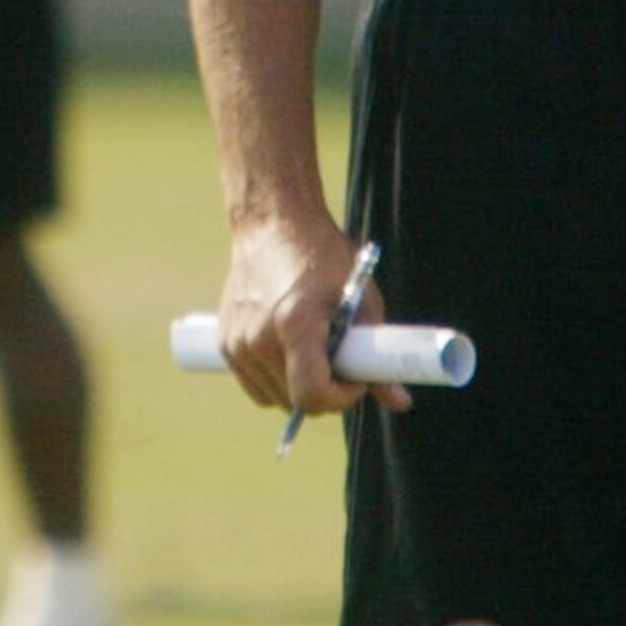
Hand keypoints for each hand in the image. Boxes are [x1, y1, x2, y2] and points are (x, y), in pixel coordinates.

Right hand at [217, 208, 410, 422]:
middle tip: (339, 361)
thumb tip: (400, 402)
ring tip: (314, 352)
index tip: (354, 378)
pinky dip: (275, 380)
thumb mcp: (359, 298)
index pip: (311, 395)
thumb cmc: (321, 255)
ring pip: (274, 398)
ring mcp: (236, 343)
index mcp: (294, 324)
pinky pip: (255, 386)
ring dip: (298, 388)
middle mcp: (258, 339)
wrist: (272, 223)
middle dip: (324, 391)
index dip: (341, 397)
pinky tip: (289, 350)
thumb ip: (376, 353)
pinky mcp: (225, 343)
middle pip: (294, 401)